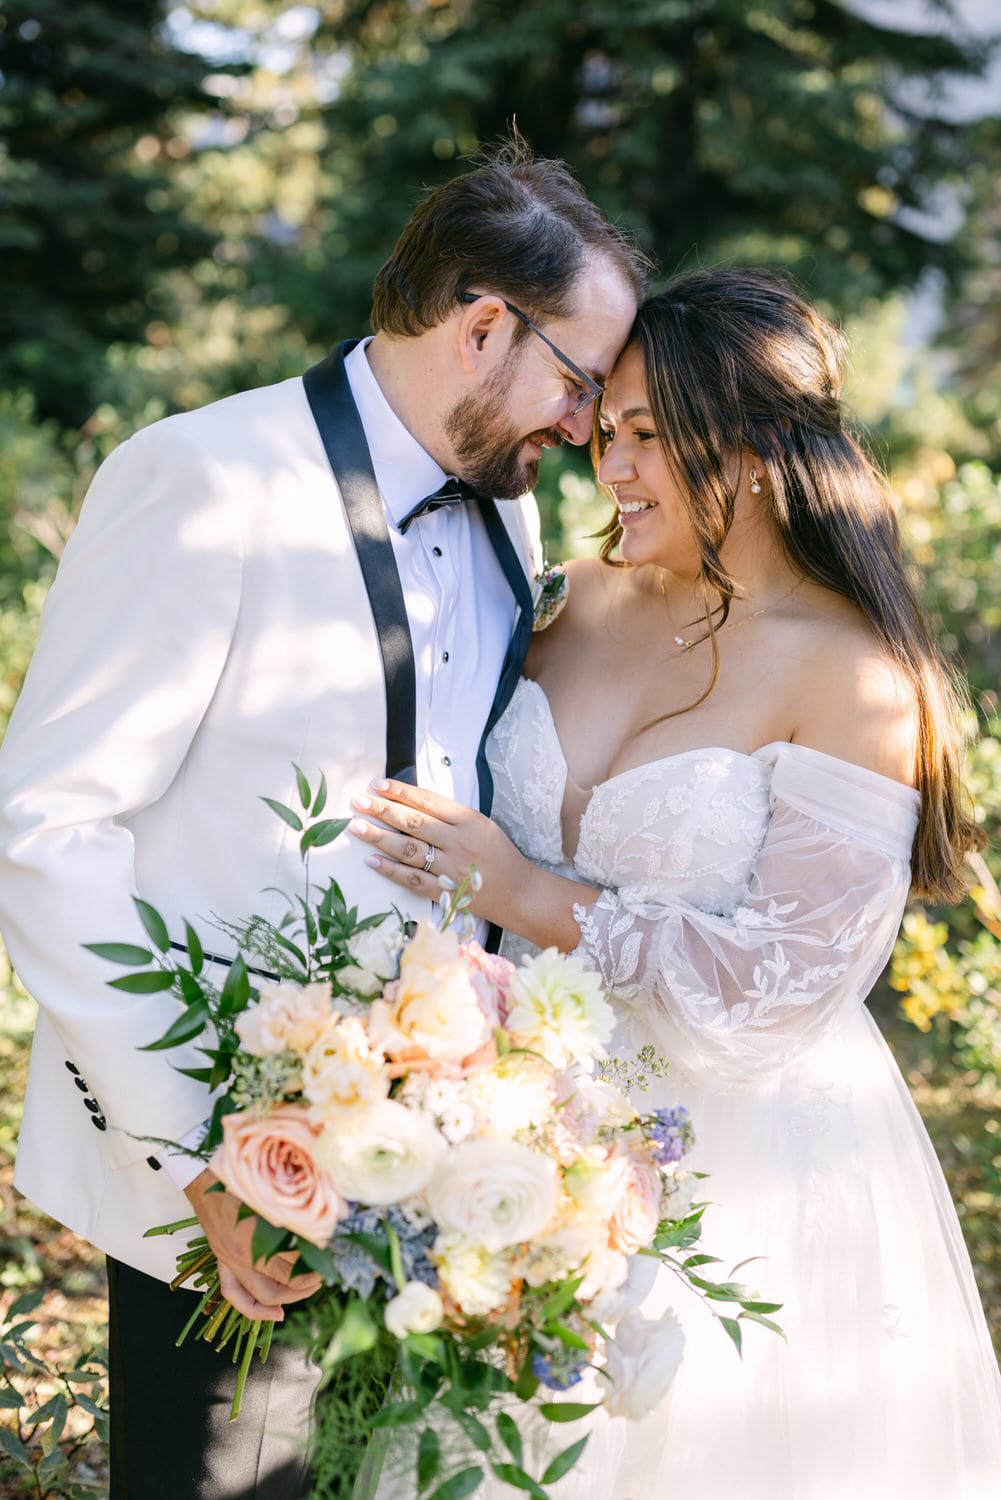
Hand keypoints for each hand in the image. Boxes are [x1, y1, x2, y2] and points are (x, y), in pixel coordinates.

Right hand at [184, 1168, 323, 1321]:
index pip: (290, 1271)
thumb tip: (323, 1230)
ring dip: (286, 1299)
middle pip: (278, 1289)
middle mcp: (240, 1256)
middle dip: (303, 1288)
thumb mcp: (271, 1197)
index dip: (312, 1274)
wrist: (206, 1182)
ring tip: (305, 1290)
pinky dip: (255, 1310)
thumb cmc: (241, 1183)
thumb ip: (293, 1216)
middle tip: (320, 1278)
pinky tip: (277, 1313)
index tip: (326, 1265)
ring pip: (259, 1298)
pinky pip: (234, 1295)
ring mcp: (229, 1263)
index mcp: (255, 1237)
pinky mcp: (222, 1263)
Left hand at [346, 778, 528, 925]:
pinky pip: (413, 880)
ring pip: (409, 850)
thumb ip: (451, 815)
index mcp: (469, 821)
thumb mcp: (482, 824)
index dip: (400, 791)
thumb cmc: (500, 855)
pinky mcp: (446, 893)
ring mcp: (451, 869)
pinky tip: (372, 861)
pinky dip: (391, 870)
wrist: (520, 893)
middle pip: (414, 822)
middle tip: (359, 802)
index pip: (428, 801)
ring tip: (357, 827)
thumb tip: (411, 803)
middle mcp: (459, 843)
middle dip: (382, 810)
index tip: (377, 785)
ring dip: (379, 838)